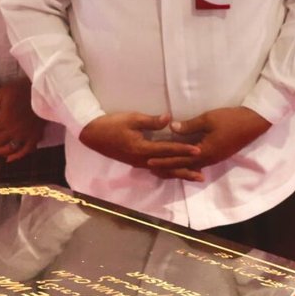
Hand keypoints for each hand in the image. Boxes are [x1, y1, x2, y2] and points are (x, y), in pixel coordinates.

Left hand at [0, 80, 43, 160]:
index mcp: (4, 119)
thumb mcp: (0, 93)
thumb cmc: (20, 89)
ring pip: (7, 150)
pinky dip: (15, 157)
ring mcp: (25, 135)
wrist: (43, 90)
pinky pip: (24, 152)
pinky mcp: (35, 137)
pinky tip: (8, 158)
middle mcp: (14, 130)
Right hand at [80, 112, 200, 169]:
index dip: (184, 150)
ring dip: (179, 174)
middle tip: (202, 175)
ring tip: (194, 177)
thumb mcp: (131, 119)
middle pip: (168, 167)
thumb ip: (151, 121)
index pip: (168, 150)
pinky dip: (168, 172)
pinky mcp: (136, 162)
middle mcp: (142, 160)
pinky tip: (176, 172)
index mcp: (142, 149)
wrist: (92, 134)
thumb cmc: (112, 124)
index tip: (199, 151)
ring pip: (163, 170)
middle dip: (186, 170)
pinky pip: (157, 169)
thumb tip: (169, 118)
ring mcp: (139, 163)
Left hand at [145, 107, 271, 181]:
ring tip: (165, 168)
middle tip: (152, 169)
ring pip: (192, 167)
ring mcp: (215, 159)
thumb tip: (171, 129)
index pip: (179, 159)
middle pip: (184, 167)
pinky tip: (185, 164)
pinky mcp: (219, 155)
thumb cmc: (230, 119)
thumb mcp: (208, 119)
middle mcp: (209, 159)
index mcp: (204, 151)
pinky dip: (189, 164)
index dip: (164, 160)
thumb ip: (189, 126)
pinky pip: (200, 163)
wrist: (253, 122)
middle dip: (168, 168)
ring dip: (178, 167)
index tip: (150, 161)